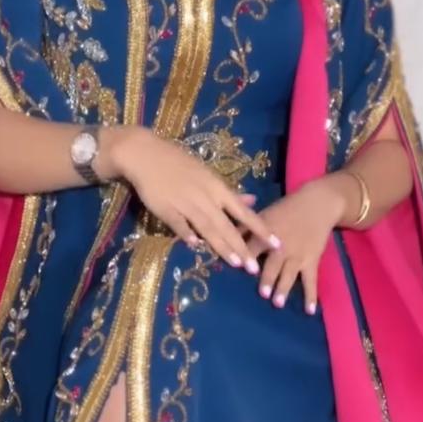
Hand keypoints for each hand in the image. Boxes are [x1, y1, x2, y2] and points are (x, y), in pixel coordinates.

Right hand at [106, 126, 279, 270]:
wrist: (146, 153)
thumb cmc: (179, 164)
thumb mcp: (208, 175)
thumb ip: (229, 193)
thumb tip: (252, 201)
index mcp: (217, 189)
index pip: (244, 213)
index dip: (261, 229)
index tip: (276, 243)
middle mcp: (206, 197)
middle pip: (227, 225)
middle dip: (241, 247)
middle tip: (254, 268)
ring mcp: (185, 202)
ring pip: (207, 226)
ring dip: (221, 245)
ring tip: (234, 263)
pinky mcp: (165, 207)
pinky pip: (178, 222)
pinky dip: (186, 233)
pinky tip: (194, 245)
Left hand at [246, 175, 350, 313]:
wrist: (317, 204)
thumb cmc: (285, 209)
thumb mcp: (263, 214)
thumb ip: (244, 229)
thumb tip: (222, 237)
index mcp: (266, 234)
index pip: (253, 248)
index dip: (246, 258)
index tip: (240, 270)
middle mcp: (282, 246)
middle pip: (273, 264)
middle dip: (268, 278)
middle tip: (263, 293)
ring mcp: (298, 255)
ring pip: (290, 274)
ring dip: (284, 288)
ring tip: (278, 302)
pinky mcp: (312, 260)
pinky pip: (311, 280)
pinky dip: (311, 296)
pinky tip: (309, 311)